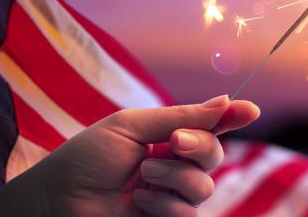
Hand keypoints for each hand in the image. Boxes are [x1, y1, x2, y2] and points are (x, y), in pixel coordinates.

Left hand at [0, 95, 259, 216]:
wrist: (56, 200)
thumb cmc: (84, 159)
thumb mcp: (132, 127)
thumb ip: (181, 116)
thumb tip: (226, 100)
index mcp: (165, 139)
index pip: (208, 127)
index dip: (231, 118)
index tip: (251, 110)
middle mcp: (172, 168)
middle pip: (214, 155)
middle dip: (198, 146)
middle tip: (172, 143)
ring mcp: (169, 198)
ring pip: (204, 186)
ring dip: (174, 178)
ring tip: (141, 179)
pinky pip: (188, 213)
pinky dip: (164, 205)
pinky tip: (137, 202)